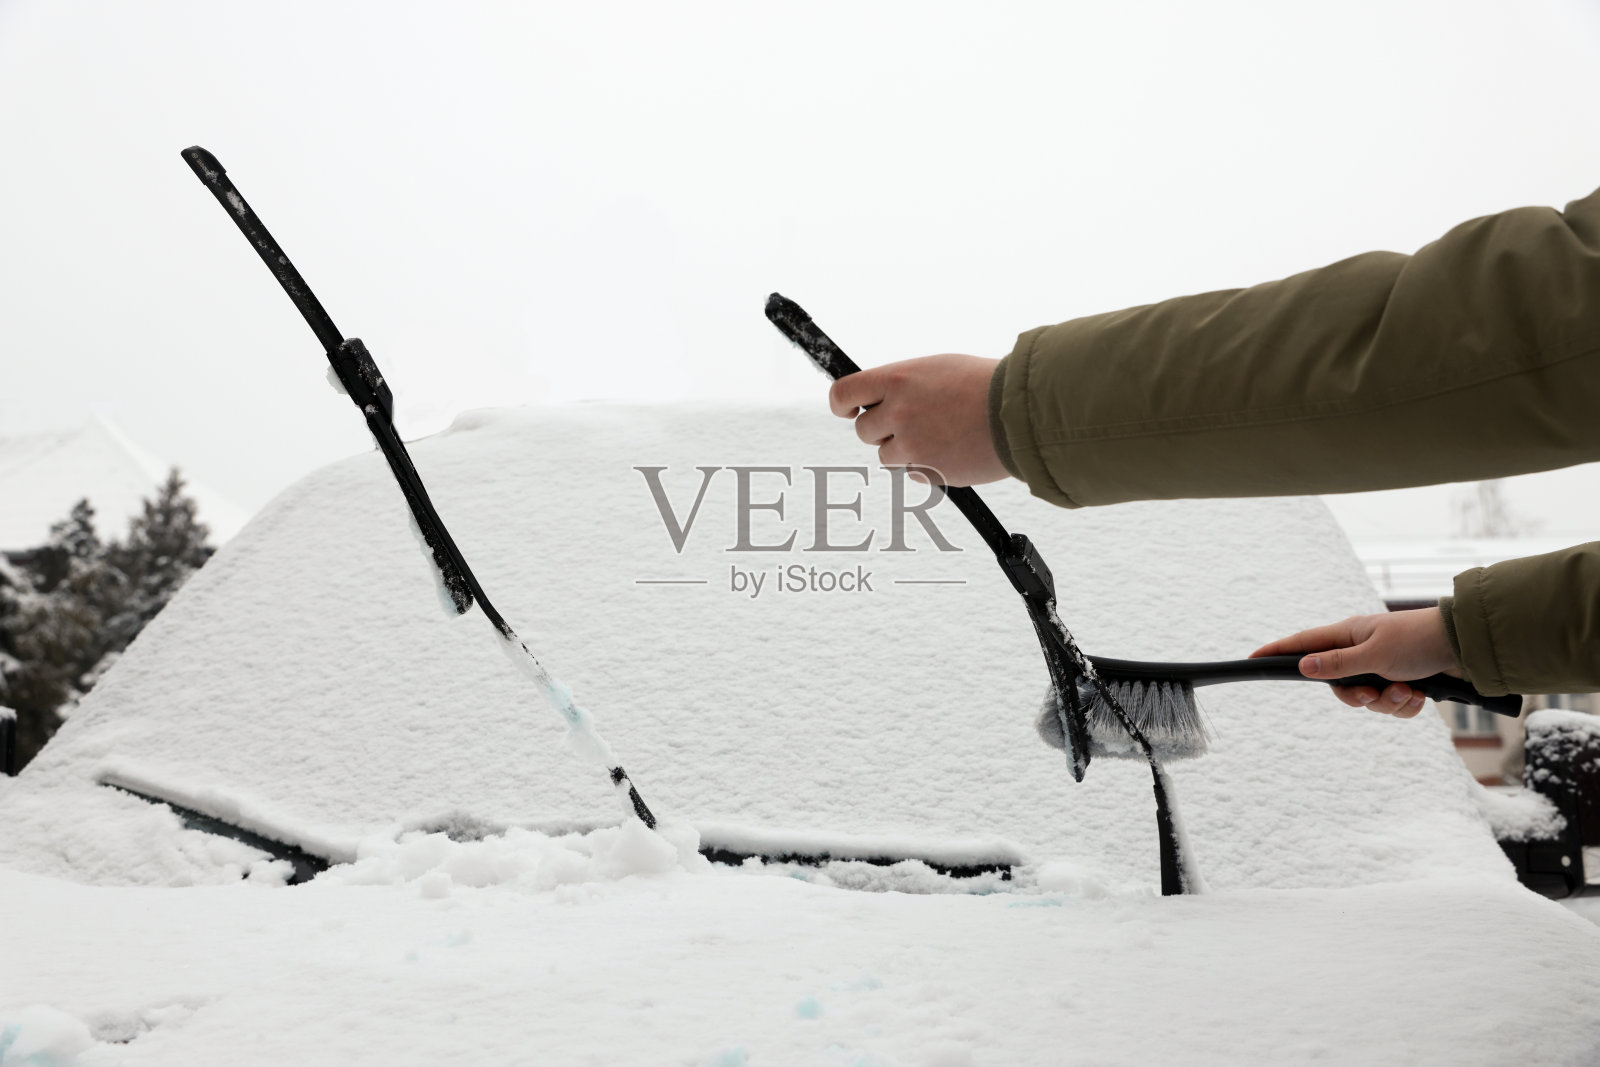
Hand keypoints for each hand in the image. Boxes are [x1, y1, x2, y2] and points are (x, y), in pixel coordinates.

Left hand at [828, 355, 1008, 485]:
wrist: (1020, 413)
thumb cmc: (984, 385)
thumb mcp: (936, 369)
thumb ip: (903, 385)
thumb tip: (881, 400)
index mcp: (896, 380)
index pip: (843, 394)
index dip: (842, 405)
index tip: (849, 410)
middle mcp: (897, 413)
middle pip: (864, 431)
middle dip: (883, 429)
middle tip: (913, 421)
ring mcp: (911, 446)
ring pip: (887, 456)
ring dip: (905, 450)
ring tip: (940, 434)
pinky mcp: (928, 472)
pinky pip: (913, 473)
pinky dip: (927, 466)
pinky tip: (952, 448)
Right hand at [1248, 608, 1461, 717]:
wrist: (1468, 648)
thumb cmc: (1419, 640)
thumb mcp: (1374, 655)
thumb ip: (1338, 665)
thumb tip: (1303, 667)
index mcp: (1348, 636)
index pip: (1303, 644)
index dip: (1277, 652)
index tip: (1253, 659)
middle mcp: (1361, 652)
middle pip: (1337, 684)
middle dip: (1357, 697)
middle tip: (1373, 694)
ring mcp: (1382, 668)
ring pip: (1367, 700)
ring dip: (1387, 703)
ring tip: (1407, 691)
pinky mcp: (1403, 682)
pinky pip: (1391, 706)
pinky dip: (1405, 706)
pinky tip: (1420, 695)